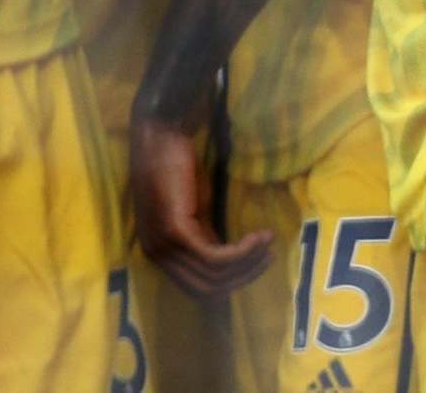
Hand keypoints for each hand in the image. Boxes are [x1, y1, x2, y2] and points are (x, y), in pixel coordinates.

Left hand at [130, 113, 272, 297]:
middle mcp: (158, 257)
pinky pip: (215, 257)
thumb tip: (231, 261)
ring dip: (247, 263)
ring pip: (214, 275)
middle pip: (207, 289)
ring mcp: (164, 246)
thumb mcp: (194, 213)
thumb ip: (206, 238)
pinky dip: (241, 252)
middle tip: (268, 257)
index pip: (198, 288)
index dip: (232, 282)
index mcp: (160, 255)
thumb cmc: (176, 167)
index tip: (257, 263)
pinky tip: (258, 237)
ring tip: (267, 242)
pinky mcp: (176, 232)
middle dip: (243, 277)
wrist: (162, 136)